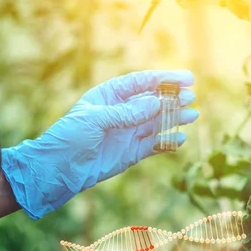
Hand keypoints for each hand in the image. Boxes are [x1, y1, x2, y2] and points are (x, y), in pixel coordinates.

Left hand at [1, 70, 198, 219]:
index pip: (141, 83)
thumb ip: (128, 113)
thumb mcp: (96, 119)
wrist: (57, 171)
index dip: (164, 80)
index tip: (186, 79)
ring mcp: (127, 133)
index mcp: (110, 96)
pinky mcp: (130, 153)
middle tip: (191, 97)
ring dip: (174, 118)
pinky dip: (167, 142)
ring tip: (193, 115)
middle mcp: (121, 112)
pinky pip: (153, 145)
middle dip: (173, 98)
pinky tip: (181, 138)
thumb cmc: (69, 138)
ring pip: (157, 123)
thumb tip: (157, 102)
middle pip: (153, 101)